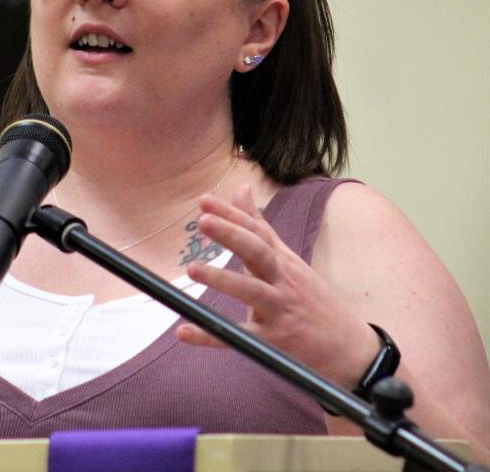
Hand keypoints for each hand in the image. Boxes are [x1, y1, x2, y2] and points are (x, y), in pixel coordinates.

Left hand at [174, 184, 378, 388]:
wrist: (352, 348)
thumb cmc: (311, 298)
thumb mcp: (287, 258)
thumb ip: (259, 225)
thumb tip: (240, 187)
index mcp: (282, 259)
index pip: (256, 230)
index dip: (230, 214)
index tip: (203, 200)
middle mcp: (282, 280)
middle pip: (257, 252)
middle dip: (231, 235)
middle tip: (203, 221)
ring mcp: (280, 310)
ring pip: (252, 291)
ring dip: (222, 280)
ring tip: (192, 269)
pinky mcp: (275, 341)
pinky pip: (239, 338)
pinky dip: (211, 335)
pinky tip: (184, 330)